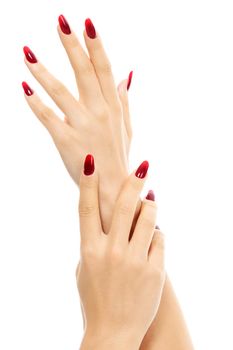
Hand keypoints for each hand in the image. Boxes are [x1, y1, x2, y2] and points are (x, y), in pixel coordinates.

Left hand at [22, 16, 132, 230]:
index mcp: (114, 107)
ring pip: (61, 92)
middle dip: (72, 45)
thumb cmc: (119, 157)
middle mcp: (100, 112)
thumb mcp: (127, 127)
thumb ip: (124, 101)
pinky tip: (24, 87)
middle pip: (84, 72)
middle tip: (60, 22)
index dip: (95, 45)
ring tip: (27, 52)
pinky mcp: (66, 141)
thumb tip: (125, 76)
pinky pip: (48, 117)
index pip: (104, 69)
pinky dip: (35, 102)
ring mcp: (83, 126)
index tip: (86, 24)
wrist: (113, 189)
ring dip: (43, 71)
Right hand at [76, 155, 165, 349]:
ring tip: (150, 199)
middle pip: (122, 205)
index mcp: (89, 250)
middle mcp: (110, 252)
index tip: (91, 161)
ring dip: (150, 204)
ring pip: (148, 217)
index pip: (86, 208)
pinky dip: (157, 233)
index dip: (88, 182)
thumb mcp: (84, 269)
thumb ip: (93, 242)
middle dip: (133, 181)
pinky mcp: (155, 270)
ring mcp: (134, 261)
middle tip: (142, 167)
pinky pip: (160, 238)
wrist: (113, 332)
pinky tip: (153, 235)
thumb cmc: (95, 297)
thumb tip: (107, 217)